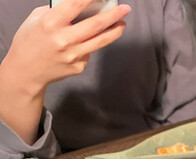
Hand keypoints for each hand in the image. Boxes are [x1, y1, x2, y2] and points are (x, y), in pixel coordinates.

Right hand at [0, 0, 130, 143]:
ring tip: (122, 23)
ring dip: (114, 31)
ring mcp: (73, 55)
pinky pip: (89, 52)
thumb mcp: (36, 20)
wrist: (26, 72)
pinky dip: (90, 45)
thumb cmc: (29, 42)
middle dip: (113, 15)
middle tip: (125, 8)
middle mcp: (64, 40)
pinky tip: (84, 44)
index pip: (75, 5)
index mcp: (50, 24)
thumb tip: (78, 5)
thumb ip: (56, 11)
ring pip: (100, 41)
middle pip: (96, 25)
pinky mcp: (79, 66)